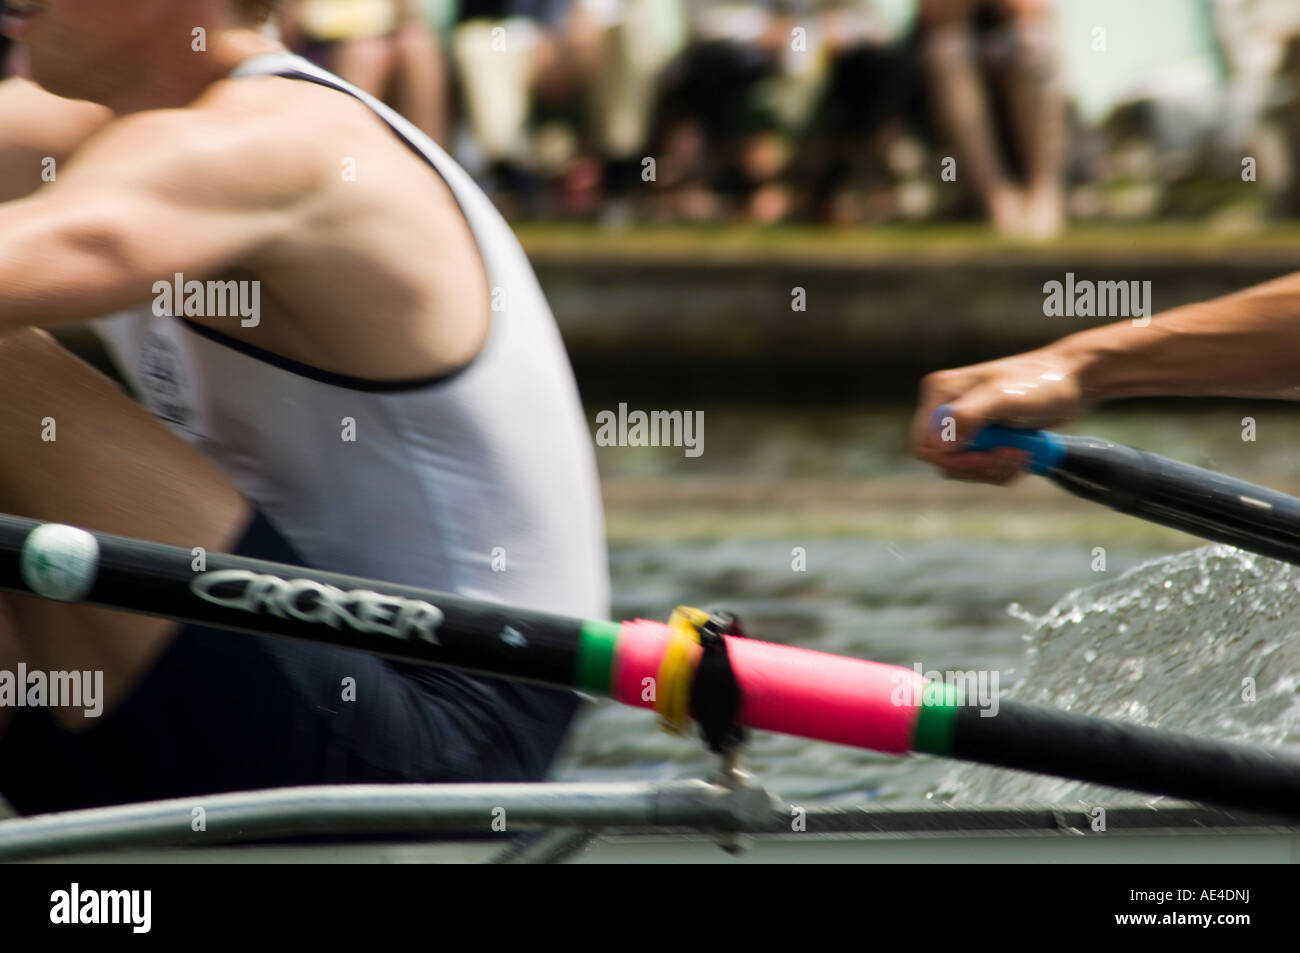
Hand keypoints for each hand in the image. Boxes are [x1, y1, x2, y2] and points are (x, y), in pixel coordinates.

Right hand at [911, 348, 1088, 483]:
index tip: (987, 456)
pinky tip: (1023, 452)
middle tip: (1014, 453)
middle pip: (944, 460)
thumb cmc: (1042, 383)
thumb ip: (966, 418)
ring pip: (963, 467)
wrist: (1073, 381)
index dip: (953, 459)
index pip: (924, 445)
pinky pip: (979, 466)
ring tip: (1023, 452)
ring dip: (994, 467)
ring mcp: (962, 422)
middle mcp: (945, 407)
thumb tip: (935, 444)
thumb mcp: (1004, 399)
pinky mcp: (979, 435)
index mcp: (940, 392)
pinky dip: (1002, 467)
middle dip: (980, 464)